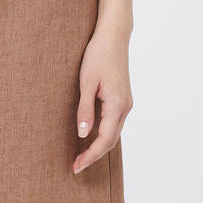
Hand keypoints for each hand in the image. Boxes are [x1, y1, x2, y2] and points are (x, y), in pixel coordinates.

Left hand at [73, 23, 132, 172]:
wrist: (113, 36)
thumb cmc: (98, 55)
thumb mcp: (86, 82)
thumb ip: (85, 109)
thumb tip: (83, 134)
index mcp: (117, 105)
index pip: (104, 139)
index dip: (91, 155)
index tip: (77, 166)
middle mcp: (125, 107)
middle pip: (111, 140)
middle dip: (94, 155)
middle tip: (76, 166)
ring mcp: (126, 103)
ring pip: (113, 133)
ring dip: (99, 146)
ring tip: (81, 155)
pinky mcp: (123, 98)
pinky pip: (114, 123)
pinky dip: (103, 134)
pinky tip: (91, 137)